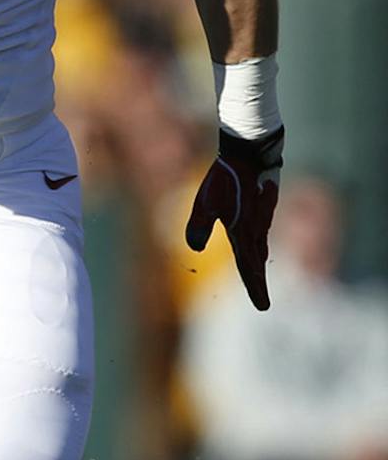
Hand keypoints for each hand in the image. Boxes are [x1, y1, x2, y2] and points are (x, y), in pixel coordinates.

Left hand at [185, 126, 281, 310]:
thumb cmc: (225, 178)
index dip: (254, 287)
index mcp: (244, 232)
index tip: (263, 307)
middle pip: (257, 263)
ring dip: (259, 268)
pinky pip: (261, 235)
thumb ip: (199, 226)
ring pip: (261, 249)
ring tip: (258, 285)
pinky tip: (257, 250)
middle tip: (263, 305)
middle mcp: (257, 229)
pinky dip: (259, 249)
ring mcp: (263, 218)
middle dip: (258, 284)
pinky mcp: (263, 208)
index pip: (249, 267)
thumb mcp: (205, 202)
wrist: (249, 152)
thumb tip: (195, 248)